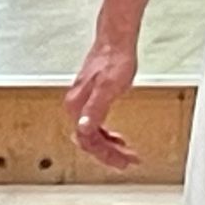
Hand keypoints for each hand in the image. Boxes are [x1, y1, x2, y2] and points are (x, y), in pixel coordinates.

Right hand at [66, 37, 140, 169]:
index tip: (121, 162)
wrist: (115, 41)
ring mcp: (82, 103)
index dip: (105, 155)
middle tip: (127, 161)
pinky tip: (116, 136)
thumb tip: (83, 129)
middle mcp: (76, 106)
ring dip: (108, 146)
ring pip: (92, 133)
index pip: (87, 141)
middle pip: (89, 140)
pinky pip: (95, 124)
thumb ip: (95, 110)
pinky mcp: (90, 98)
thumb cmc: (114, 60)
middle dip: (109, 153)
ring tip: (125, 153)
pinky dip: (106, 134)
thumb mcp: (109, 88)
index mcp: (78, 106)